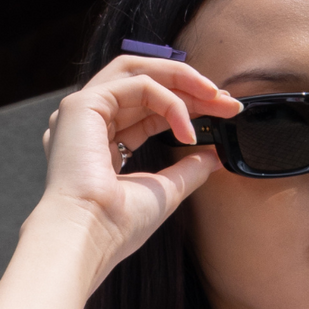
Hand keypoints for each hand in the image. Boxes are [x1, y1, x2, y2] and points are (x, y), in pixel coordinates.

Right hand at [37, 51, 239, 270]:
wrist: (91, 236)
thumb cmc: (117, 225)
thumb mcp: (165, 190)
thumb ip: (188, 169)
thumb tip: (214, 156)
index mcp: (99, 140)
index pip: (147, 107)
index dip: (186, 104)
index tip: (222, 112)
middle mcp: (88, 121)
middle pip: (144, 81)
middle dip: (189, 86)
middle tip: (226, 100)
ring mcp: (82, 110)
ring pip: (138, 72)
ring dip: (182, 80)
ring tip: (214, 97)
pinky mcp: (83, 105)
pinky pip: (138, 86)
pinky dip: (170, 101)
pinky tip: (187, 128)